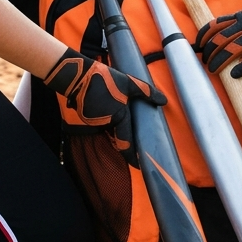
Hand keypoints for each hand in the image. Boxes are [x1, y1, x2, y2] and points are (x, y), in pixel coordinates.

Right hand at [43, 48, 165, 163]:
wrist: (78, 77)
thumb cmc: (105, 79)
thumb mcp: (128, 83)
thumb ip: (146, 92)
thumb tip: (164, 101)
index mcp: (119, 117)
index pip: (126, 143)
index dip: (132, 156)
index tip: (138, 165)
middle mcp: (106, 123)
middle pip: (116, 133)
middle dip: (121, 133)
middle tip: (127, 126)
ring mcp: (94, 121)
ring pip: (107, 126)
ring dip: (111, 122)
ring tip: (112, 109)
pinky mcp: (85, 117)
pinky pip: (97, 121)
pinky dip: (102, 116)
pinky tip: (103, 105)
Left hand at [195, 0, 241, 78]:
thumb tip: (235, 18)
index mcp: (240, 16)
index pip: (214, 24)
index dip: (203, 35)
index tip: (198, 44)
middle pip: (219, 39)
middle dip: (209, 51)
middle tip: (204, 61)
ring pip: (230, 50)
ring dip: (219, 61)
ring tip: (212, 69)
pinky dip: (240, 68)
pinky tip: (233, 75)